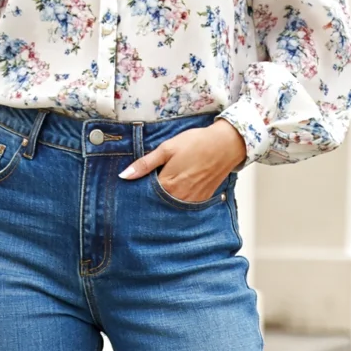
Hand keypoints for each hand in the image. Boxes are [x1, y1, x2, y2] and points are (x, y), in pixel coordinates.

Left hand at [118, 119, 246, 200]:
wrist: (226, 145)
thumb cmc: (196, 143)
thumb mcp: (167, 149)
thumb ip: (145, 164)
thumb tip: (124, 175)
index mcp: (167, 185)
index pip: (144, 195)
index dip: (137, 191)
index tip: (132, 189)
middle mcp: (179, 197)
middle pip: (157, 204)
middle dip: (149, 199)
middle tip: (145, 191)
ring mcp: (192, 201)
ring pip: (171, 207)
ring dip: (163, 202)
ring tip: (161, 191)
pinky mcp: (202, 200)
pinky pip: (185, 206)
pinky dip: (178, 202)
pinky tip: (176, 192)